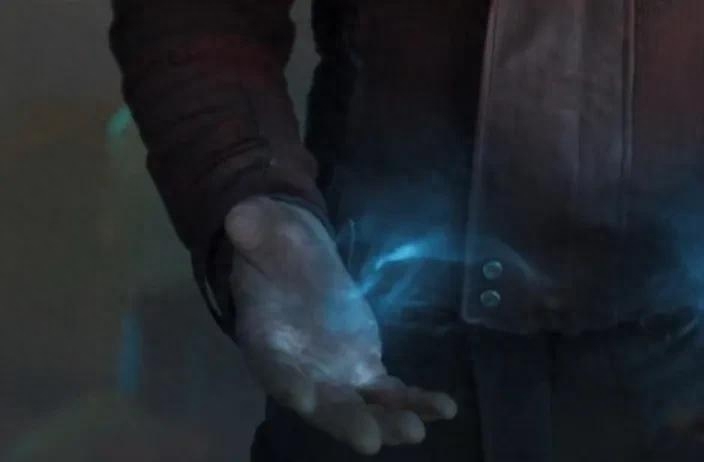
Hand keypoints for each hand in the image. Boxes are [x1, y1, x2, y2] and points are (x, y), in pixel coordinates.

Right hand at [225, 197, 456, 454]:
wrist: (293, 262)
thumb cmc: (273, 250)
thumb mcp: (263, 231)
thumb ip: (257, 230)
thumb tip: (242, 216)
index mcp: (266, 341)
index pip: (275, 368)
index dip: (288, 384)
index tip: (304, 398)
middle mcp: (300, 370)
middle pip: (323, 404)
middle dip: (347, 423)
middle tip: (371, 440)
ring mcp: (336, 375)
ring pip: (362, 408)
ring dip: (389, 421)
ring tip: (417, 430)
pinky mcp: (365, 370)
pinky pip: (392, 392)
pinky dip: (416, 401)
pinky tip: (445, 408)